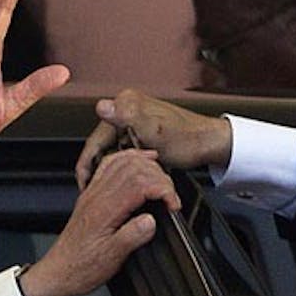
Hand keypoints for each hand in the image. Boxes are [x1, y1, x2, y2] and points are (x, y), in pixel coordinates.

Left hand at [20, 149, 180, 295]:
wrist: (59, 271)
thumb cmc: (81, 267)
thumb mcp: (112, 258)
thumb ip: (132, 237)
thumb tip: (151, 220)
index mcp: (104, 210)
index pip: (140, 183)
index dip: (164, 190)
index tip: (173, 206)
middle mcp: (96, 196)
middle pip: (134, 167)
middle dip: (160, 177)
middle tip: (171, 197)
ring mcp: (92, 193)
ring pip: (122, 162)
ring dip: (146, 165)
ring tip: (163, 178)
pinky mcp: (91, 196)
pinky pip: (109, 166)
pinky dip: (128, 159)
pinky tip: (139, 161)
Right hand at [75, 89, 231, 189]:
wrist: (210, 144)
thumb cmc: (189, 139)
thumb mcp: (154, 129)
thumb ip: (127, 116)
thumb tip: (102, 106)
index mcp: (125, 104)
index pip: (93, 139)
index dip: (86, 165)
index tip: (85, 184)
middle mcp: (126, 109)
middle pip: (100, 145)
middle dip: (98, 169)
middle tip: (97, 191)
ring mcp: (133, 121)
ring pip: (110, 150)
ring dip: (110, 169)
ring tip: (111, 187)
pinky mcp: (139, 132)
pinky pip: (122, 152)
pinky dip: (122, 166)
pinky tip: (126, 178)